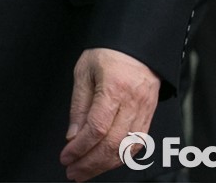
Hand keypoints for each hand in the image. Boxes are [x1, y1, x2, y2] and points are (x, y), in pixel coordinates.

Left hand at [60, 48, 159, 181]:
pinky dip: (120, 157)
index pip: (97, 128)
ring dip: (104, 165)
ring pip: (126, 149)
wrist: (136, 45)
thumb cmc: (109, 53)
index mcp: (114, 86)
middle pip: (112, 144)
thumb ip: (78, 105)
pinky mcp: (149, 115)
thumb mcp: (84, 71)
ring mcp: (144, 110)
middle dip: (90, 163)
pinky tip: (106, 161)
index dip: (80, 148)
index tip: (66, 157)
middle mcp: (132, 101)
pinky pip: (137, 145)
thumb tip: (73, 136)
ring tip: (86, 171)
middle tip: (73, 171)